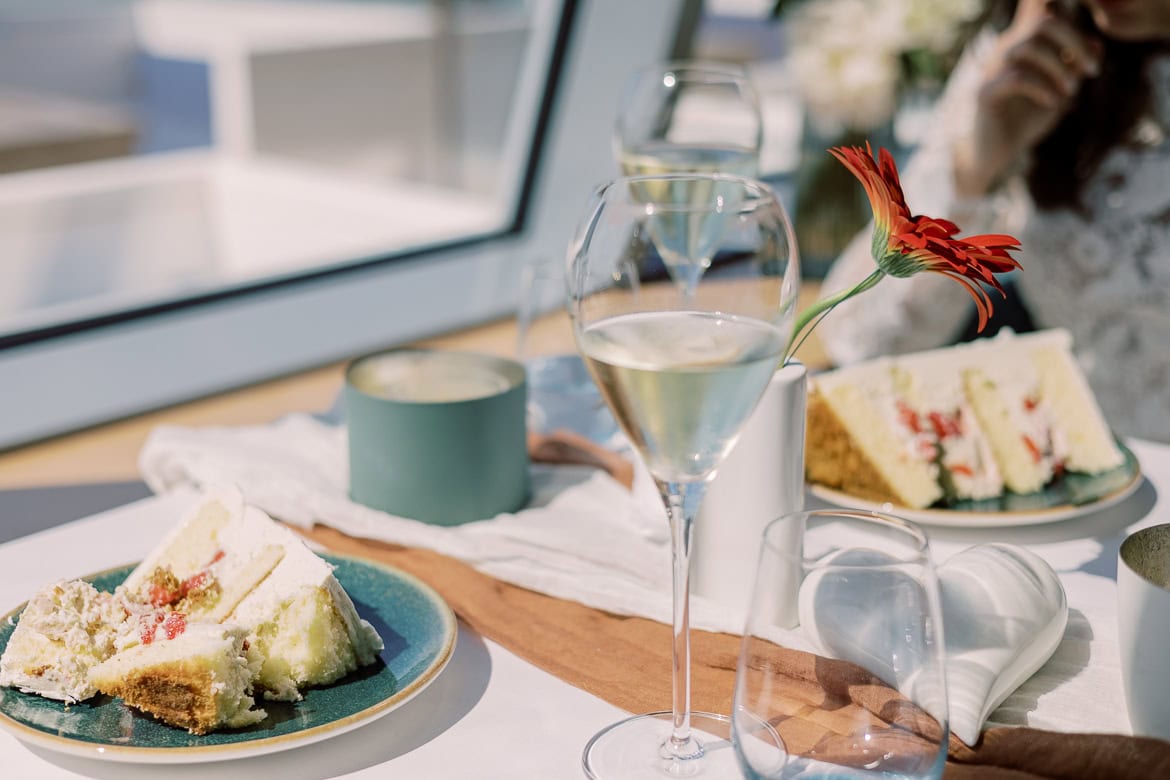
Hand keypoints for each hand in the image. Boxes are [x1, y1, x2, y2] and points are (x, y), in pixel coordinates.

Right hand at [954, 0, 1101, 196]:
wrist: (994, 152)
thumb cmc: (1026, 119)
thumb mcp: (1059, 90)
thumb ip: (1075, 67)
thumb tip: (1096, 45)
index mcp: (1024, 44)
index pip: (1046, 12)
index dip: (1075, 25)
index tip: (1092, 59)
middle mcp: (1006, 50)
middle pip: (1044, 22)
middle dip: (1075, 43)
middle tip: (1091, 71)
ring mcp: (993, 70)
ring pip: (1030, 46)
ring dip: (1059, 68)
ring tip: (1071, 91)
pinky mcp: (985, 93)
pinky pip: (1017, 78)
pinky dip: (1043, 88)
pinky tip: (1052, 103)